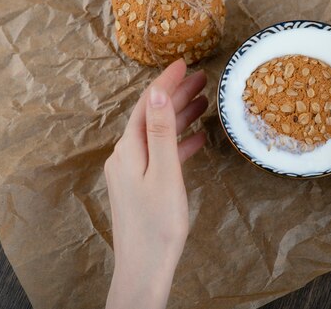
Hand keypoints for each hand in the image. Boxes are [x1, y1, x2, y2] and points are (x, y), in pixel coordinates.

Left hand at [104, 59, 207, 308]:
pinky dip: (178, 142)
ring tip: (204, 100)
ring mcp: (132, 170)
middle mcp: (126, 155)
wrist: (144, 267)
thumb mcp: (164, 173)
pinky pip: (160, 153)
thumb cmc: (158, 224)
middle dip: (175, 95)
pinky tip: (196, 138)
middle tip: (201, 78)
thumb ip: (160, 132)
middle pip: (151, 116)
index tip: (183, 63)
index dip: (164, 82)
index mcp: (129, 149)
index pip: (146, 104)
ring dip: (178, 116)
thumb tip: (155, 92)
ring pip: (158, 134)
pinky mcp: (141, 184)